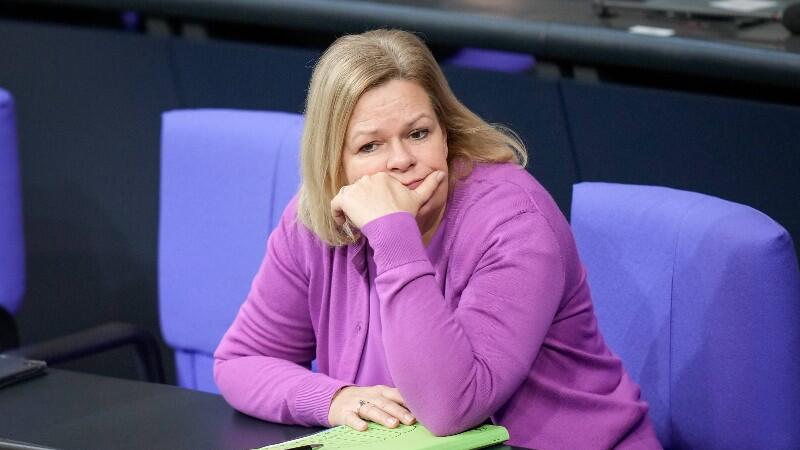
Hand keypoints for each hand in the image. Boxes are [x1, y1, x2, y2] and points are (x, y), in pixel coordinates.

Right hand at [328, 385, 416, 430]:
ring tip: (394, 424)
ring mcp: (356, 404)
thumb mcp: (379, 396)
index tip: (421, 409)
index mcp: (381, 391)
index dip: (408, 401)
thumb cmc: (365, 399)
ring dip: (383, 416)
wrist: (336, 398)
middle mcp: (370, 395)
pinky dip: (357, 422)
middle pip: (386, 403)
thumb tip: (418, 412)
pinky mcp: (344, 413)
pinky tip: (364, 428)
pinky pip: (350, 418)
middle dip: (399, 411)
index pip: (396, 394)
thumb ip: (395, 401)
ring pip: (371, 409)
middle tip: (411, 420)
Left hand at [330, 171, 444, 229]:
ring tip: (355, 221)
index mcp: (383, 176)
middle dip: (360, 203)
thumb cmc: (405, 215)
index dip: (370, 199)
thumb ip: (429, 185)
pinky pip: (335, 205)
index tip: (375, 212)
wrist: (393, 226)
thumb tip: (441, 173)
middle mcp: (368, 178)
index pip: (370, 186)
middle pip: (358, 190)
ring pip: (346, 196)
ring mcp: (356, 187)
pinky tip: (342, 223)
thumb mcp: (418, 198)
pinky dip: (336, 213)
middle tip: (367, 219)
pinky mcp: (346, 199)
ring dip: (348, 208)